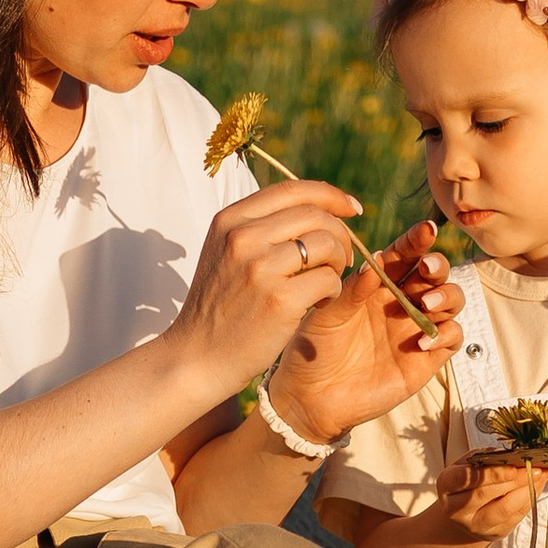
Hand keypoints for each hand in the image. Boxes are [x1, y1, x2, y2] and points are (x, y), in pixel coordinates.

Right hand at [168, 175, 366, 403]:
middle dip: (340, 234)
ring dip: (339, 262)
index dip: (330, 195)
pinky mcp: (279, 300)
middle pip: (314, 215)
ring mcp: (260, 268)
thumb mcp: (225, 254)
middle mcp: (243, 237)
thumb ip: (258, 228)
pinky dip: (333, 290)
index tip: (351, 209)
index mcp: (230, 220)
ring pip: (326, 244)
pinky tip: (320, 303)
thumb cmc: (219, 309)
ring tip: (328, 282)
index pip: (292, 190)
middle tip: (342, 258)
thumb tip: (316, 206)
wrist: (195, 358)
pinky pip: (329, 280)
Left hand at [260, 216, 465, 448]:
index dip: (418, 240)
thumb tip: (377, 259)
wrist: (311, 398)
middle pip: (435, 273)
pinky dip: (446, 334)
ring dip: (447, 296)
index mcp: (378, 284)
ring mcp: (415, 330)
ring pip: (451, 301)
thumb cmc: (314, 350)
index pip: (405, 254)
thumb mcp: (327, 314)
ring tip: (426, 305)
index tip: (425, 230)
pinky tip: (422, 341)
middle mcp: (402, 303)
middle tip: (426, 268)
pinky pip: (452, 338)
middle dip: (438, 265)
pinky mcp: (425, 360)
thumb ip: (353, 289)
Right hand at [434, 453, 547, 547]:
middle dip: (514, 479)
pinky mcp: (492, 534)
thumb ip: (489, 457)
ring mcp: (474, 525)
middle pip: (486, 494)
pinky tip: (537, 486)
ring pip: (503, 510)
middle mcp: (456, 509)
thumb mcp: (471, 463)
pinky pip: (515, 517)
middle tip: (534, 467)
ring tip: (540, 475)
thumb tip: (517, 454)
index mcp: (447, 484)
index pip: (467, 478)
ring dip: (525, 491)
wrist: (465, 511)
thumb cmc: (471, 481)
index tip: (514, 465)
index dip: (492, 473)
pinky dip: (529, 500)